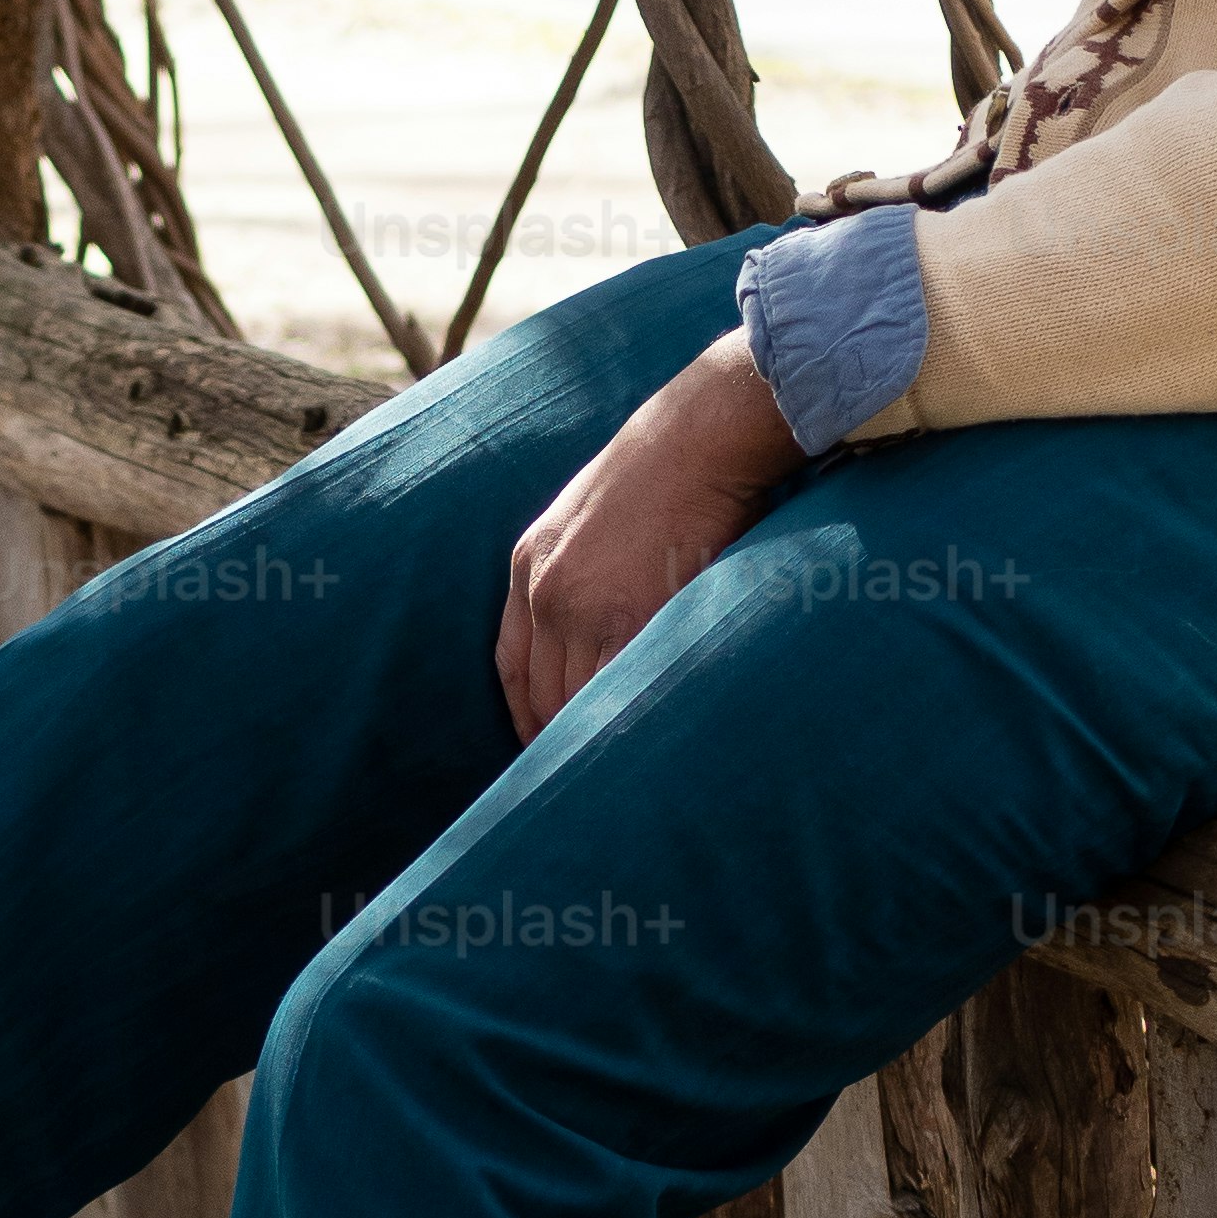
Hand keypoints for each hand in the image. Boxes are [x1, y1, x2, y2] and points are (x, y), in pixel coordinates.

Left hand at [496, 332, 807, 744]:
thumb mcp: (597, 516)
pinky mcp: (626, 616)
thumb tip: (612, 625)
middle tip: (587, 785)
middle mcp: (542, 590)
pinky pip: (615, 691)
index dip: (527, 720)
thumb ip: (587, 571)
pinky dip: (626, 722)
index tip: (544, 753)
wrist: (704, 432)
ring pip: (575, 703)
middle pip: (542, 696)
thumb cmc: (672, 470)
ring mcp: (580, 606)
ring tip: (620, 777)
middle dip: (561, 744)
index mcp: (529, 564)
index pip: (512, 668)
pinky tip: (644, 744)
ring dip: (597, 741)